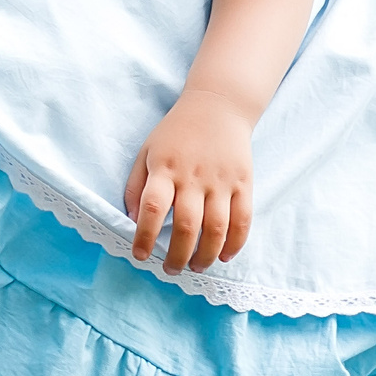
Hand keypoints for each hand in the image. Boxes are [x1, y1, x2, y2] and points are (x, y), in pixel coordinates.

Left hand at [122, 89, 256, 273]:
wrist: (218, 106)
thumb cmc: (176, 133)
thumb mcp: (146, 151)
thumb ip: (135, 186)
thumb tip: (131, 221)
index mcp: (164, 169)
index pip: (151, 208)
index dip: (143, 236)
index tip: (139, 255)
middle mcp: (193, 177)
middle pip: (186, 226)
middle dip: (177, 255)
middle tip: (171, 270)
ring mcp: (221, 181)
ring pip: (216, 229)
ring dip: (205, 255)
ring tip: (196, 267)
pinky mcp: (243, 183)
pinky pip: (243, 219)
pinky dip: (235, 243)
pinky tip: (224, 256)